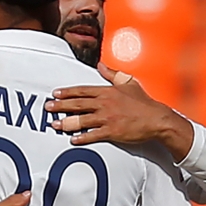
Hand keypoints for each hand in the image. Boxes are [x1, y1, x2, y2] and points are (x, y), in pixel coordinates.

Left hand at [45, 63, 193, 159]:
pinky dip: (82, 137)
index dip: (67, 92)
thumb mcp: (128, 83)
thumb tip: (100, 66)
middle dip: (60, 106)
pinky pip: (93, 135)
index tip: (55, 94)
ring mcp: (107, 118)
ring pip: (82, 120)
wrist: (156, 119)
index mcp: (107, 92)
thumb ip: (112, 74)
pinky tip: (72, 139)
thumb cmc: (143, 102)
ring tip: (54, 124)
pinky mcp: (112, 131)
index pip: (82, 90)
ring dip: (66, 123)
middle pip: (77, 104)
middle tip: (48, 108)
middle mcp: (105, 104)